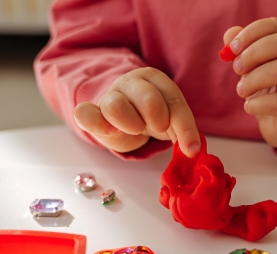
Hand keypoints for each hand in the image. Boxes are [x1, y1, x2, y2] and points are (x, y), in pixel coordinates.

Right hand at [73, 67, 200, 156]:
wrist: (122, 118)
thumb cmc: (149, 117)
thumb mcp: (170, 121)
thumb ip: (181, 131)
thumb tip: (192, 152)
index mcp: (155, 79)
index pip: (174, 102)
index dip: (184, 127)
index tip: (191, 150)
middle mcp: (130, 82)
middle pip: (147, 99)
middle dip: (158, 119)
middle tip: (158, 129)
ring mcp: (108, 96)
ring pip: (116, 106)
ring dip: (130, 123)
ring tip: (136, 130)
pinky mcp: (90, 111)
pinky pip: (84, 113)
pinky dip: (96, 123)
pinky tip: (110, 131)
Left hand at [224, 18, 276, 156]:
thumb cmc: (266, 93)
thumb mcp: (251, 70)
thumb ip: (242, 51)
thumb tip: (229, 34)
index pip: (276, 26)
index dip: (252, 32)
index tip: (233, 48)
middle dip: (253, 53)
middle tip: (237, 69)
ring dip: (253, 79)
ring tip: (241, 91)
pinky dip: (257, 103)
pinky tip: (249, 107)